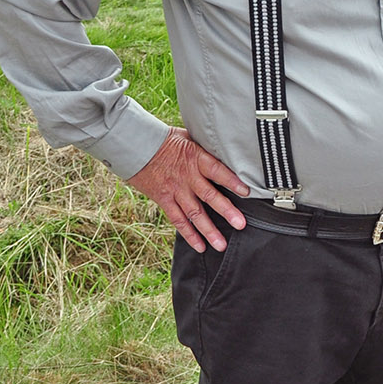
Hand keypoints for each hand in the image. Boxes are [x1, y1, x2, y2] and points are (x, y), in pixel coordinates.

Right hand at [124, 127, 248, 251]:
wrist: (135, 146)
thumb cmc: (165, 140)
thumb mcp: (189, 137)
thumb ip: (206, 148)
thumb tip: (227, 148)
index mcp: (196, 158)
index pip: (217, 170)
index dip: (232, 181)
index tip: (246, 192)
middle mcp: (187, 177)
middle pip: (209, 196)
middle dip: (226, 211)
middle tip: (240, 224)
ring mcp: (175, 190)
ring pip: (194, 213)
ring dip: (209, 230)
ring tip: (221, 245)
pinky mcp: (164, 200)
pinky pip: (178, 220)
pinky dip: (189, 234)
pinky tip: (200, 246)